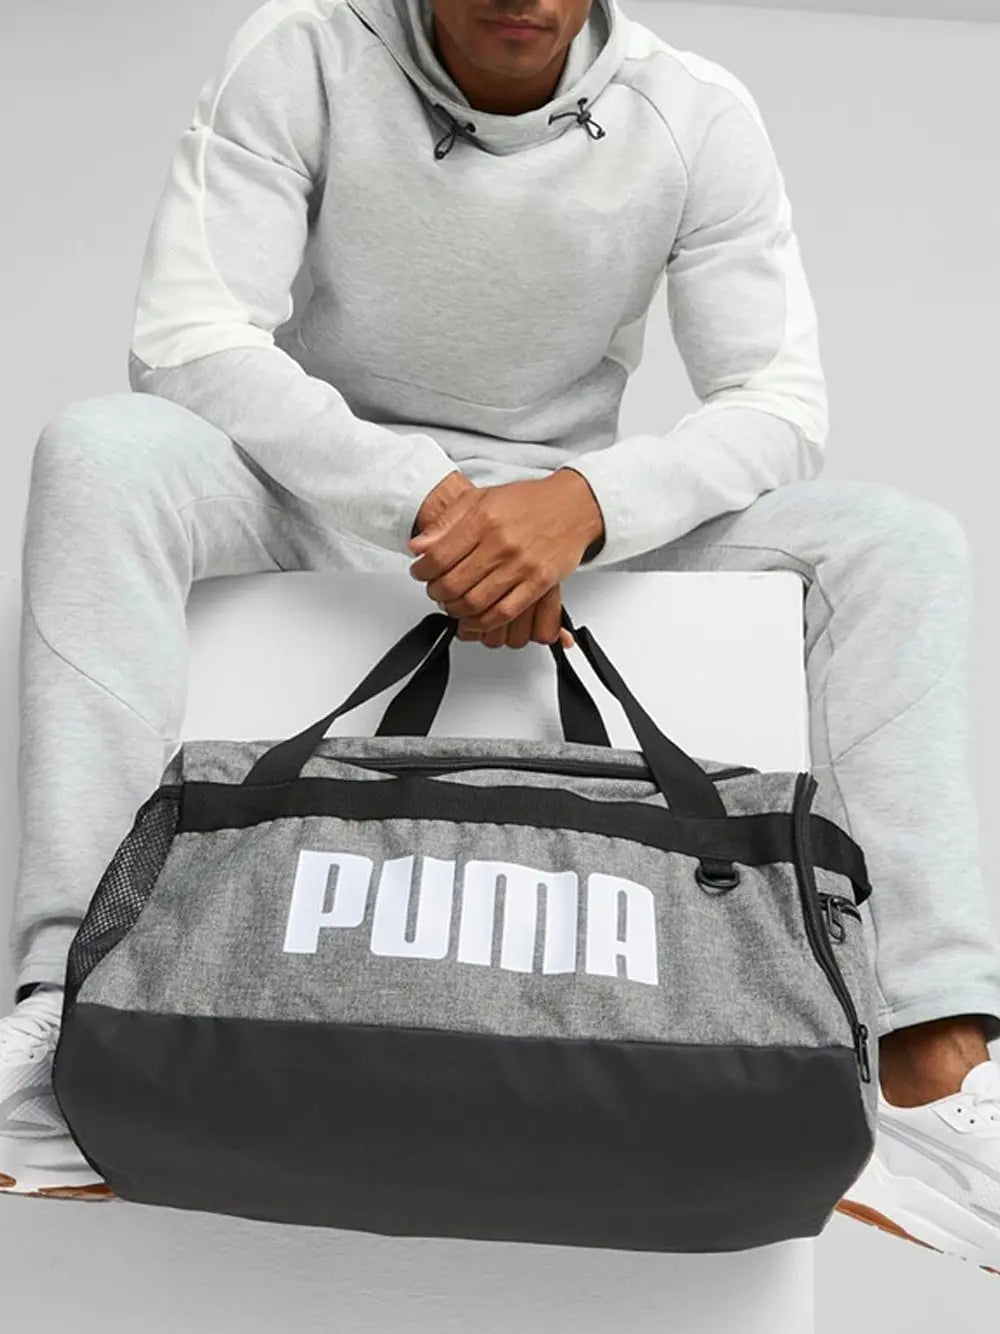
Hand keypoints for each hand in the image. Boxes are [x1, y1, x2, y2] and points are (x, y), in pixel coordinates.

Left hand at [407, 469, 603, 641]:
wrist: (573, 505)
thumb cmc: (529, 502)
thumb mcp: (481, 498)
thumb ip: (447, 522)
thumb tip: (418, 546)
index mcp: (484, 519)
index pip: (439, 556)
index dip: (422, 571)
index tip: (420, 572)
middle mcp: (502, 543)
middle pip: (454, 584)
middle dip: (436, 593)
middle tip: (435, 590)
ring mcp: (522, 566)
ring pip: (475, 603)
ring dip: (456, 610)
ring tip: (452, 603)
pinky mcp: (539, 583)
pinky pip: (504, 613)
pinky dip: (483, 622)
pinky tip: (474, 618)